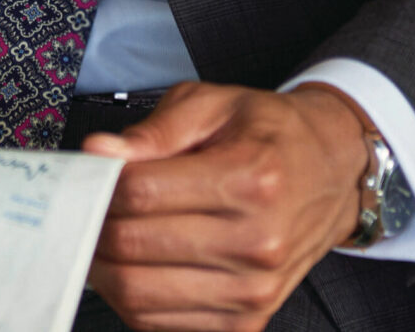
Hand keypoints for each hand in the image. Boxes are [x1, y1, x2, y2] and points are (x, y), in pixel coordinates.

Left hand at [83, 81, 369, 331]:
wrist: (330, 172)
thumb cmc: (270, 135)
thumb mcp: (216, 104)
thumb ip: (155, 130)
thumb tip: (100, 152)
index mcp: (251, 177)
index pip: (141, 193)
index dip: (101, 183)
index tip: (91, 175)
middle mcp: (258, 240)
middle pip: (135, 245)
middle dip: (94, 225)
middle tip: (84, 207)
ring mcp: (254, 289)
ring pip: (141, 294)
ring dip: (105, 268)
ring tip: (102, 237)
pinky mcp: (247, 321)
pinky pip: (161, 324)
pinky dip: (132, 299)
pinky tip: (134, 267)